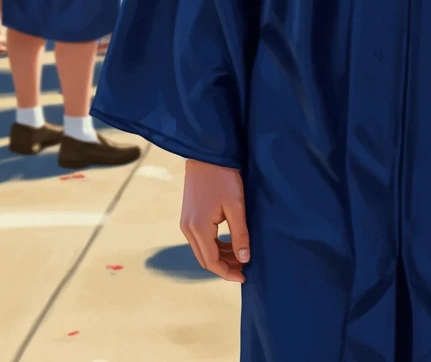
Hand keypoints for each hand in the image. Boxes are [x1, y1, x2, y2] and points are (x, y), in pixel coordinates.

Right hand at [180, 160, 249, 283]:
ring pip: (202, 250)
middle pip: (205, 259)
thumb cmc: (223, 177)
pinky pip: (200, 239)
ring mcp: (186, 222)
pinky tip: (229, 242)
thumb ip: (240, 233)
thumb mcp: (235, 205)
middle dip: (224, 266)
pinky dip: (214, 245)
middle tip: (244, 267)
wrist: (206, 153)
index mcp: (198, 228)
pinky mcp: (188, 216)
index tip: (245, 276)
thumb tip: (244, 259)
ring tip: (240, 255)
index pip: (212, 262)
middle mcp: (187, 228)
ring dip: (220, 256)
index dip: (228, 272)